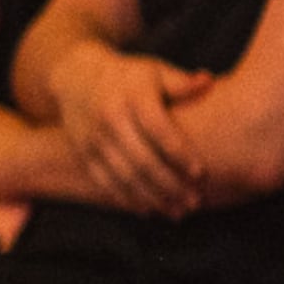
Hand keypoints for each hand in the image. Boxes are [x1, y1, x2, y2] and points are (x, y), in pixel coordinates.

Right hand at [46, 44, 215, 217]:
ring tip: (178, 212)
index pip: (158, 129)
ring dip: (152, 198)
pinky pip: (105, 181)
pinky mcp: (85, 153)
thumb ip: (181, 83)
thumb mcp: (155, 71)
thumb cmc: (130, 76)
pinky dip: (127, 198)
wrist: (77, 76)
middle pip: (141, 159)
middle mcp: (110, 119)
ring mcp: (94, 139)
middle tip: (195, 202)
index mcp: (132, 97)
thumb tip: (207, 82)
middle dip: (169, 185)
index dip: (179, 153)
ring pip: (124, 176)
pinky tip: (149, 210)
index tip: (200, 173)